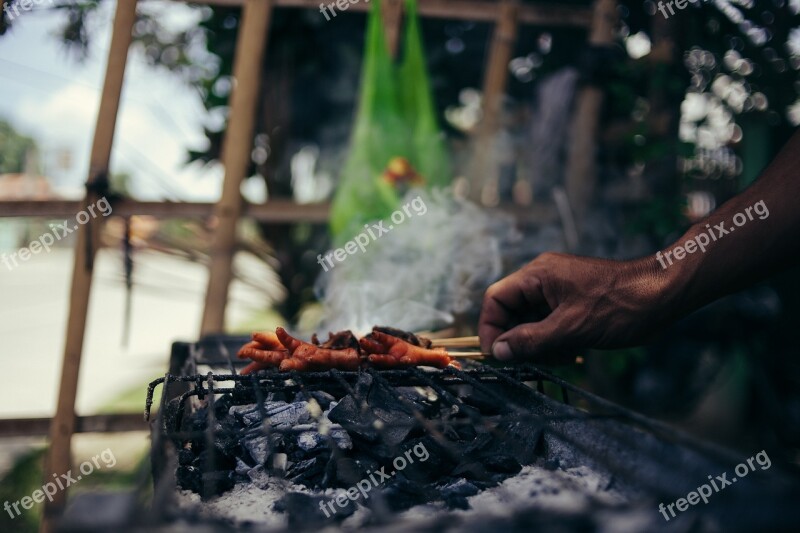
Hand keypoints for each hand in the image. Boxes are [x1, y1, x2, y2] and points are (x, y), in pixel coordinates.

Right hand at [478, 252, 672, 363]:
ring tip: (562, 356)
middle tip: (533, 360)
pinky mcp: (573, 302)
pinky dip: (554, 340)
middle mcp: (543, 279)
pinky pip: (550, 323)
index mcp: (538, 275)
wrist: (663, 295)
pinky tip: (573, 352)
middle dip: (519, 339)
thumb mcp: (570, 328)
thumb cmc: (620, 305)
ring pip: (531, 321)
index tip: (496, 355)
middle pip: (511, 311)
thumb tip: (498, 351)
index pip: (495, 299)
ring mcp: (559, 290)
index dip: (490, 328)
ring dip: (539, 343)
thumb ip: (530, 340)